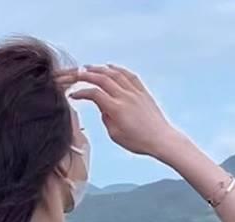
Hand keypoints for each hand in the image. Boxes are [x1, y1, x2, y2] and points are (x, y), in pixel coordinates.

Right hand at [57, 65, 179, 159]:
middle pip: (102, 79)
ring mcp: (135, 92)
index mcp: (116, 109)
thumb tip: (102, 108)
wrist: (161, 139)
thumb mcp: (115, 135)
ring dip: (100, 69)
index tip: (73, 95)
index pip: (94, 94)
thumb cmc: (139, 141)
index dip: (81, 93)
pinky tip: (111, 67)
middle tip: (77, 74)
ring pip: (115, 73)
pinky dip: (118, 69)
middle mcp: (125, 97)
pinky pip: (129, 75)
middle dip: (87, 74)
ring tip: (90, 68)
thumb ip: (106, 119)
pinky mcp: (143, 92)